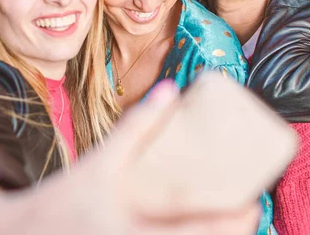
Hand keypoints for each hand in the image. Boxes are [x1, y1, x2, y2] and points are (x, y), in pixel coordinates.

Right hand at [0, 80, 259, 234]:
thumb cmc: (56, 204)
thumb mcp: (98, 163)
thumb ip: (135, 128)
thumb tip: (168, 90)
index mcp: (134, 232)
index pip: (196, 232)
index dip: (231, 223)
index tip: (253, 206)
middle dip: (231, 232)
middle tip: (248, 214)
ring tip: (229, 225)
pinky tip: (195, 230)